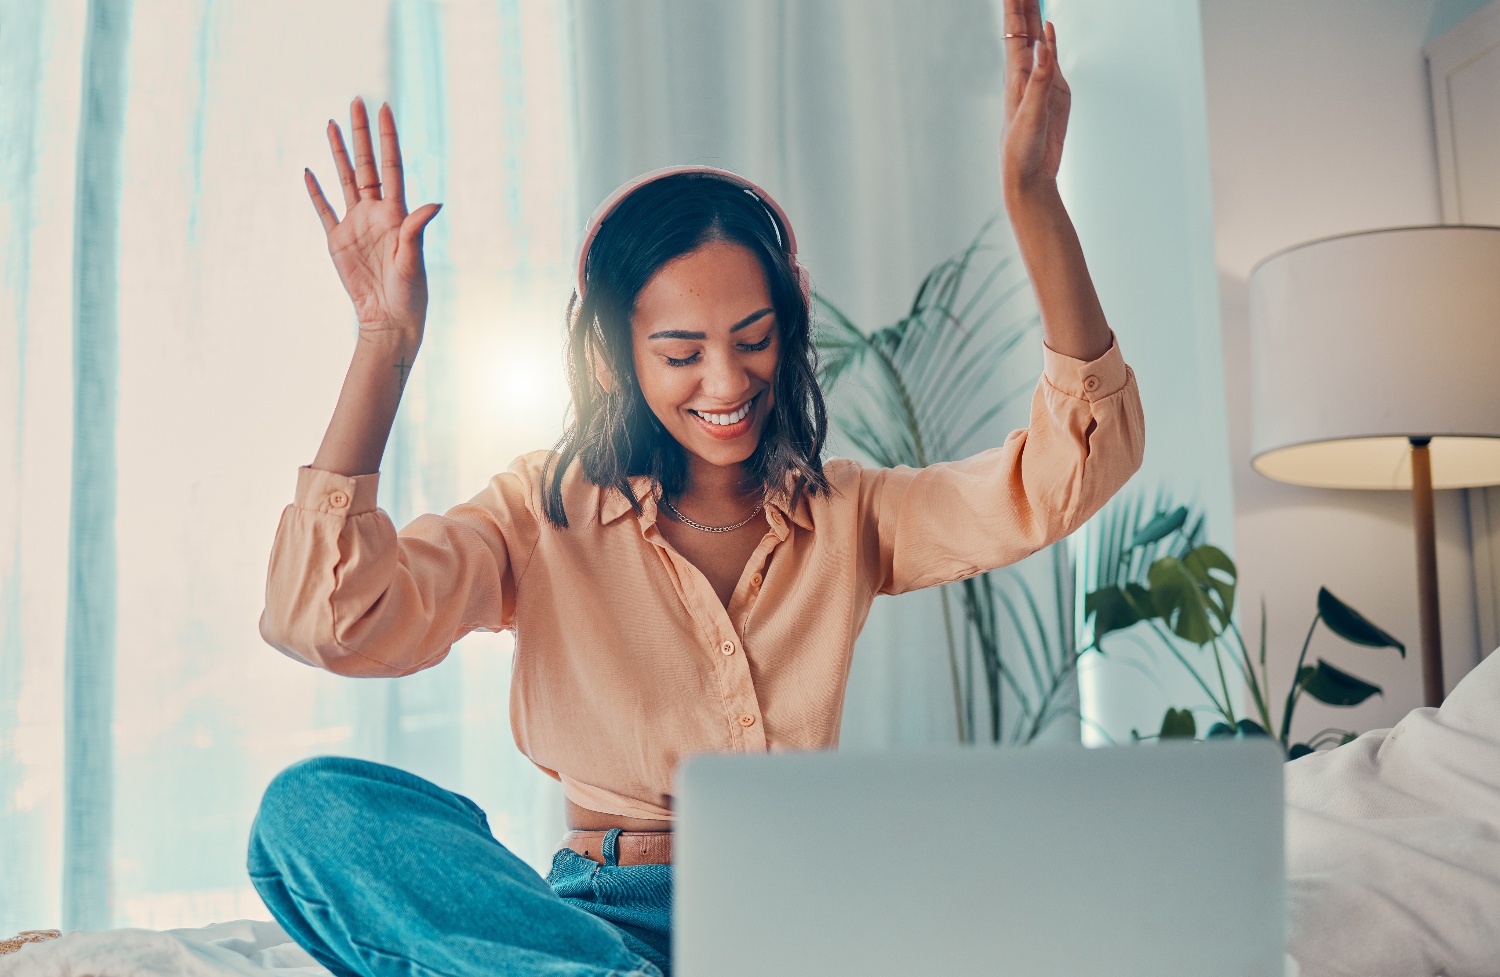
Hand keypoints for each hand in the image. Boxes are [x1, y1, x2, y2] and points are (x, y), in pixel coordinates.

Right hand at [306, 98, 441, 337]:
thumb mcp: (413, 260)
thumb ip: (417, 229)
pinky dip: (315, 192)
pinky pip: (324, 210)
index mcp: (396, 213)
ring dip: (338, 152)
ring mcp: (355, 224)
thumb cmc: (409, 292)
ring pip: (344, 179)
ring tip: (332, 124)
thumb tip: (435, 203)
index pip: (391, 166)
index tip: (384, 108)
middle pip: (365, 164)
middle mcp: (376, 212)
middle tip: (356, 101)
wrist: (389, 317)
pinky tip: (308, 171)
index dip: (387, 138)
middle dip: (361, 133)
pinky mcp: (338, 240)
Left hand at [1001, 2, 1069, 195]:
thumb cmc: (1021, 150)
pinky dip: (1052, 41)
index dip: (1015, 6)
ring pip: (1039, 40)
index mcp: (1017, 75)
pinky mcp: (1055, 93)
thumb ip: (1039, 79)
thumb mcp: (1031, 114)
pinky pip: (1053, 60)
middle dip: (1024, 3)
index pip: (1015, 31)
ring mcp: (1042, 81)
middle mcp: (1027, 73)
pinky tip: (1049, 28)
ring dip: (1034, 16)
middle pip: (1025, 29)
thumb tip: (1044, 43)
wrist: (1030, 175)